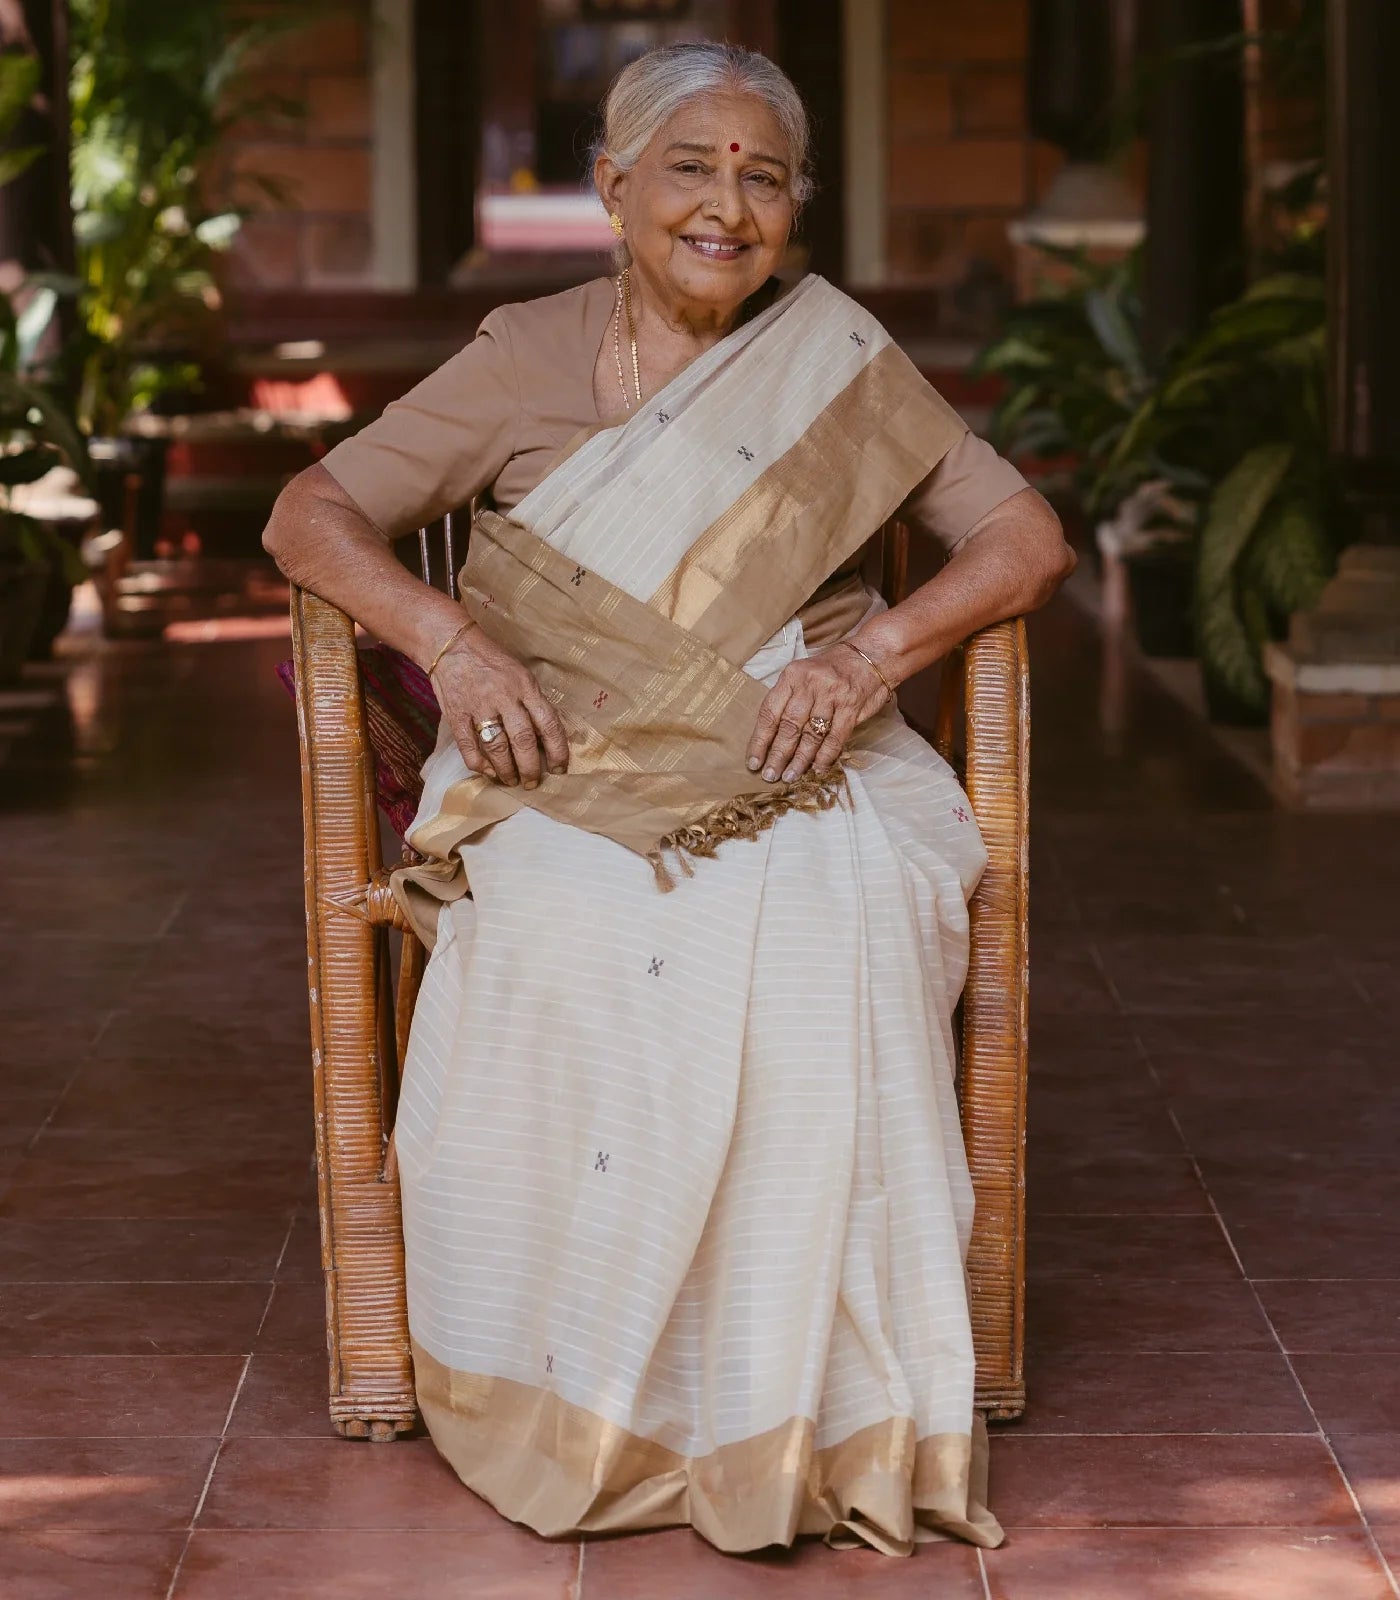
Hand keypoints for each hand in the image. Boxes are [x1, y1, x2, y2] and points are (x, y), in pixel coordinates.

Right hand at [430, 624, 568, 788]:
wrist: (452, 644)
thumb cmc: (492, 661)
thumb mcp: (520, 674)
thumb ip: (533, 701)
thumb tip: (546, 737)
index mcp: (525, 686)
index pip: (548, 723)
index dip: (557, 751)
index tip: (559, 769)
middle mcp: (504, 697)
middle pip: (523, 740)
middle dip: (530, 767)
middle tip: (532, 782)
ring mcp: (478, 706)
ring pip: (497, 747)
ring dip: (506, 770)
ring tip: (511, 780)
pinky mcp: (456, 714)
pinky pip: (468, 746)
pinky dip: (479, 764)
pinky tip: (487, 772)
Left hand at [746, 641, 891, 783]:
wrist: (872, 654)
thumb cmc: (833, 668)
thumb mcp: (804, 674)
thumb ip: (789, 700)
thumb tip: (771, 738)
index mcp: (792, 676)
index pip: (770, 712)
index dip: (760, 740)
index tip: (753, 761)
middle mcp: (810, 684)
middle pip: (789, 726)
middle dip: (778, 755)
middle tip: (771, 775)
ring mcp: (832, 695)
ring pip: (811, 734)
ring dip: (800, 760)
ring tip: (790, 776)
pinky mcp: (851, 706)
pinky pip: (835, 737)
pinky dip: (825, 756)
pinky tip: (817, 769)